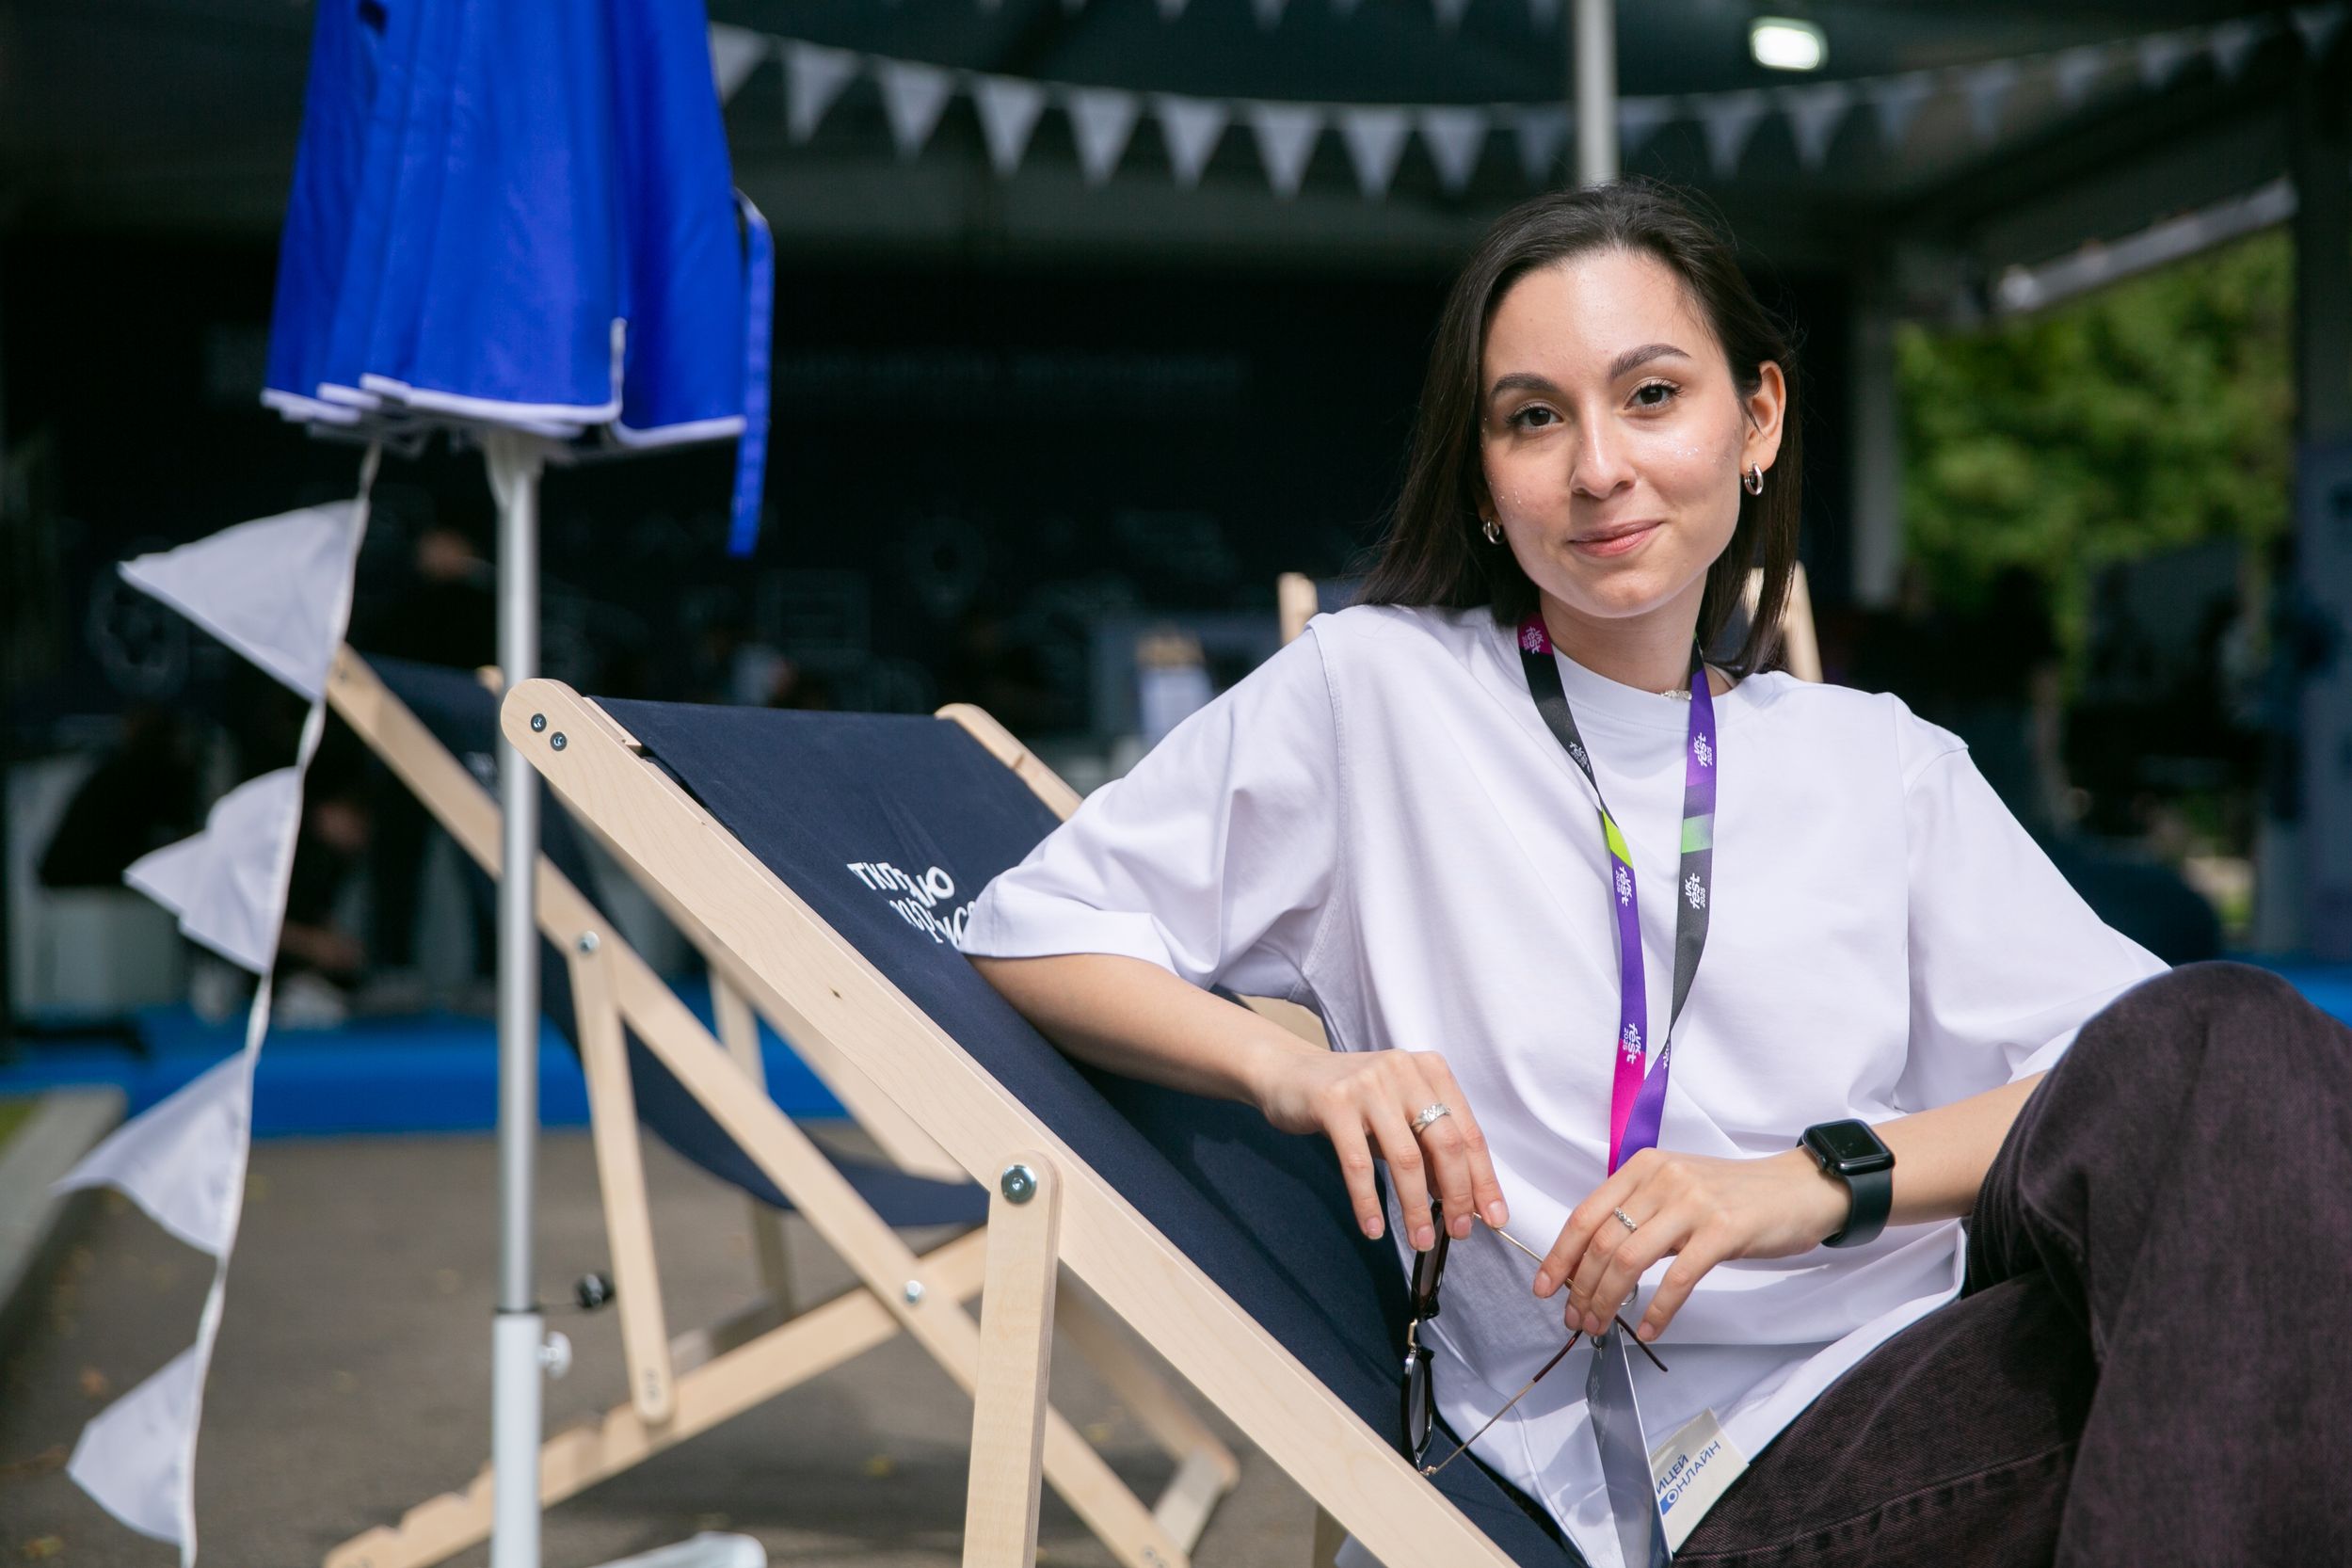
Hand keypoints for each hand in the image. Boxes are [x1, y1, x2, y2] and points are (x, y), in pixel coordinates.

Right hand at [1250, 1045, 1508, 1250]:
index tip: (1493, 1218)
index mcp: (1430, 1070)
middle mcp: (1403, 1071)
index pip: (1468, 1132)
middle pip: (1445, 1143)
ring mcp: (1369, 1084)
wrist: (1288, 1073)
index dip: (1483, 1179)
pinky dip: (1368, 1201)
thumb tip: (1459, 1198)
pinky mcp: (1334, 1102)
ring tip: (1419, 1239)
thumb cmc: (1351, 1101)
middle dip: (1457, 1195)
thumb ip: (1428, 1147)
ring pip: (1405, 1158)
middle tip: (1458, 1232)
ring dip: (1415, 1207)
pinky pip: (1358, 1163)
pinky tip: (1374, 1228)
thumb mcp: (1397, 1115)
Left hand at [1533, 1148, 1847, 1341]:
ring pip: (1630, 1260)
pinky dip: (1658, 1309)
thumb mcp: (1677, 1191)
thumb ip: (1640, 1216)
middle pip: (1602, 1242)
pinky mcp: (1723, 1230)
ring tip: (1601, 1327)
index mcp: (1643, 1167)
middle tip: (1576, 1319)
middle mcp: (1662, 1179)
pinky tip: (1650, 1330)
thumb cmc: (1734, 1197)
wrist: (1799, 1189)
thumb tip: (1595, 1263)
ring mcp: (1692, 1203)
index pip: (1585, 1214)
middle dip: (1581, 1287)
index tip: (1545, 1287)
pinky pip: (1678, 1277)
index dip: (1560, 1255)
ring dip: (1608, 1300)